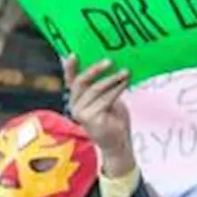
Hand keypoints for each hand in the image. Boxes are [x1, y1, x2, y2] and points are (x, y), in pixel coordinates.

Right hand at [64, 55, 135, 177]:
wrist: (118, 142)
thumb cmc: (113, 119)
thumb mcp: (107, 98)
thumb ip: (103, 86)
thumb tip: (111, 65)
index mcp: (77, 99)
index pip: (71, 80)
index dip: (70, 68)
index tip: (73, 54)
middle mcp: (74, 106)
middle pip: (80, 82)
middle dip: (95, 70)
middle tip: (110, 60)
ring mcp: (80, 113)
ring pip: (95, 89)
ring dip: (112, 78)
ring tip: (126, 72)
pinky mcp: (89, 119)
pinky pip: (104, 99)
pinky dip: (117, 88)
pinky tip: (125, 82)